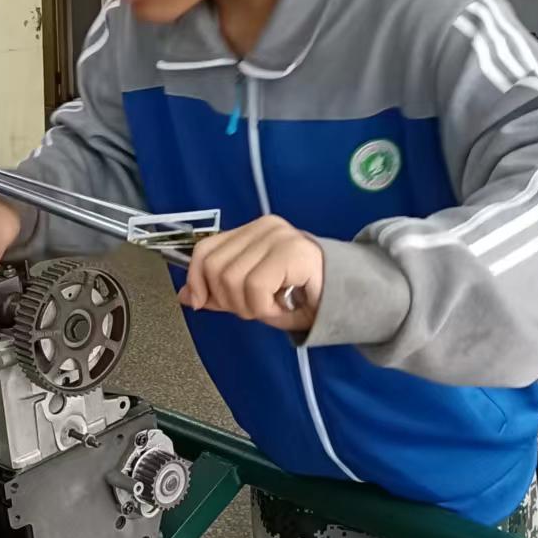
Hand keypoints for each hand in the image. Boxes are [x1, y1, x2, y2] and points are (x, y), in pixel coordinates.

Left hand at [178, 215, 322, 331]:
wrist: (352, 298)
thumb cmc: (305, 295)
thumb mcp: (252, 295)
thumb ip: (219, 293)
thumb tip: (186, 295)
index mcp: (252, 231)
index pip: (205, 249)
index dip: (197, 280)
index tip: (201, 302)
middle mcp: (264, 227)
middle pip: (215, 268)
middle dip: (228, 300)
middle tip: (254, 308)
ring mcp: (279, 237)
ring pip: (231, 280)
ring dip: (249, 308)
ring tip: (272, 307)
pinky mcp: (292, 251)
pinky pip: (255, 289)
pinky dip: (264, 309)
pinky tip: (283, 308)